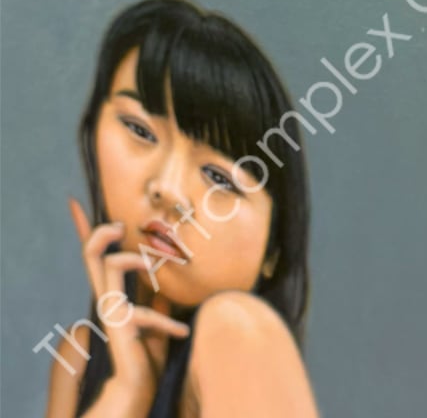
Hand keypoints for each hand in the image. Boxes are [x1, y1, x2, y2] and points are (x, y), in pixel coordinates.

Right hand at [68, 198, 189, 416]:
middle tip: (118, 223)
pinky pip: (139, 310)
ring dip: (134, 259)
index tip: (75, 204)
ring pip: (108, 267)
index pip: (98, 259)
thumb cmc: (147, 359)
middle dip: (98, 232)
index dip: (87, 233)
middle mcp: (107, 300)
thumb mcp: (157, 324)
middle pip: (90, 256)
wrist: (138, 392)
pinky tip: (181, 333)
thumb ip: (158, 304)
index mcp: (116, 295)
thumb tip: (167, 291)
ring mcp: (110, 312)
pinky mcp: (119, 328)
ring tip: (155, 261)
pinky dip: (163, 320)